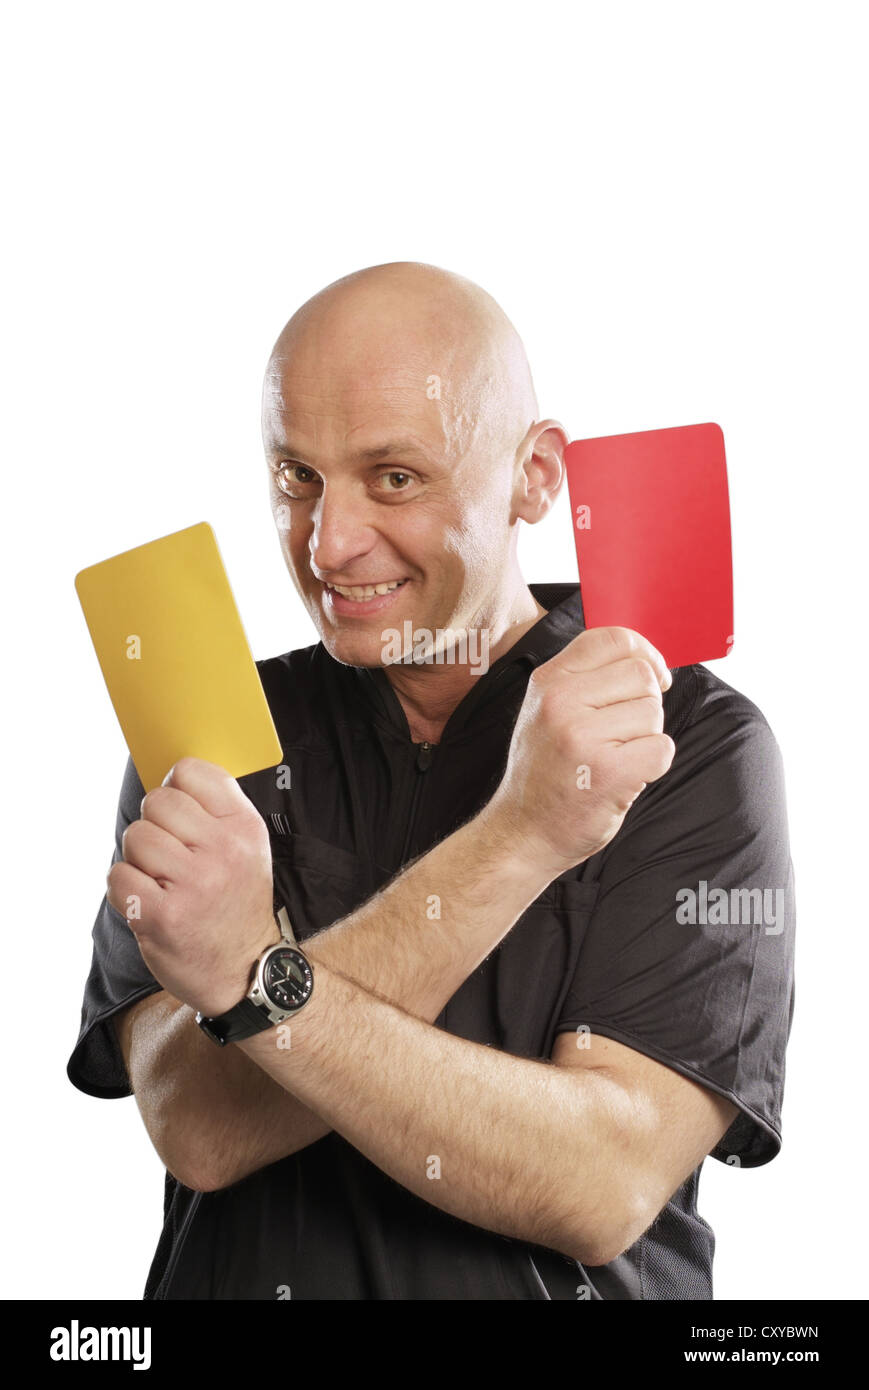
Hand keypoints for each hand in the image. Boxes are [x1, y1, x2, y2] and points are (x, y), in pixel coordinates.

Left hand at [106, 757, 281, 1016]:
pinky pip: (118, 876)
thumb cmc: (235, 903)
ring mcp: (194, 883)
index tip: (181, 817)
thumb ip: (215, 810)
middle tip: (171, 859)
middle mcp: (223, 850)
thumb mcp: (247, 848)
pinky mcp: (162, 915)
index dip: (175, 789)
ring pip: (135, 837)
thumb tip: (169, 775)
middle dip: (155, 827)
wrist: (245, 970)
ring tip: (162, 883)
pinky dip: (125, 890)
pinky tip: (150, 904)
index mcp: (243, 826)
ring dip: (139, 861)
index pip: (189, 771)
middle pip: (156, 801)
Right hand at [485, 626, 674, 876]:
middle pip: (642, 676)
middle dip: (644, 705)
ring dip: (645, 738)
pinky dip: (652, 766)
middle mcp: (561, 702)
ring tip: (611, 759)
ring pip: (654, 714)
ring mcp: (582, 736)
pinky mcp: (608, 771)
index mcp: (548, 681)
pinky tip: (622, 778)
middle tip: (619, 735)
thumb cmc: (544, 772)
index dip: (645, 653)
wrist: (523, 832)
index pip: (614, 638)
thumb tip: (647, 660)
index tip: (654, 675)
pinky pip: (661, 749)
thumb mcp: (547, 710)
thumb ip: (586, 679)